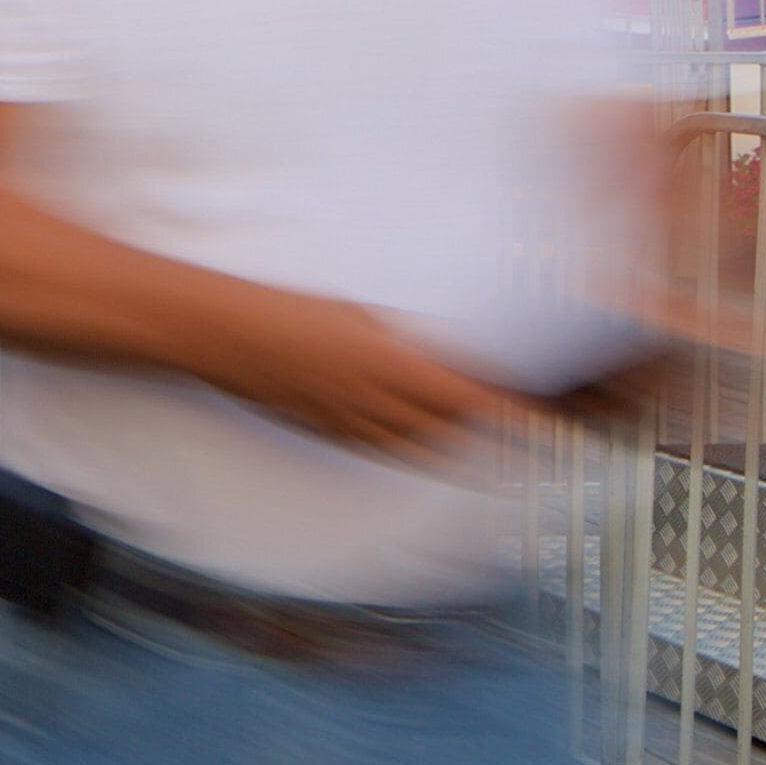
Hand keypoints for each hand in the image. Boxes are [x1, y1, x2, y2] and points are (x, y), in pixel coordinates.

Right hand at [202, 295, 516, 458]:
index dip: (511, 415)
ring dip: (458, 451)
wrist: (223, 334)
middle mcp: (374, 403)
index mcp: (388, 366)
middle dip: (495, 440)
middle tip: (529, 440)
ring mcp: (349, 424)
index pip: (468, 400)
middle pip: (451, 435)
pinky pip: (384, 449)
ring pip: (420, 449)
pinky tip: (425, 446)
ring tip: (493, 453)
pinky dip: (415, 451)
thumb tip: (445, 354)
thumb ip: (406, 339)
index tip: (542, 418)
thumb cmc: (284, 310)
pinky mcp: (328, 433)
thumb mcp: (360, 312)